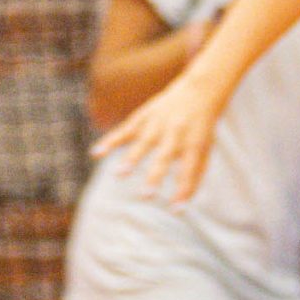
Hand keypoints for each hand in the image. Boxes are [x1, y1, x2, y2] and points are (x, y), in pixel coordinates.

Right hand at [92, 69, 223, 202]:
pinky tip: (96, 153)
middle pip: (164, 158)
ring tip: (119, 174)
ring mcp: (158, 124)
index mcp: (194, 144)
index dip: (183, 191)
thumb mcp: (204, 150)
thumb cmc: (201, 128)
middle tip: (145, 196)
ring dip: (131, 159)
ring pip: (142, 143)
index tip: (176, 210)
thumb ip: (194, 176)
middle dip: (154, 177)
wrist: (199, 90)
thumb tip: (181, 205)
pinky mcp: (144, 116)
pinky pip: (125, 130)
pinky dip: (110, 141)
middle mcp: (176, 134)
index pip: (189, 171)